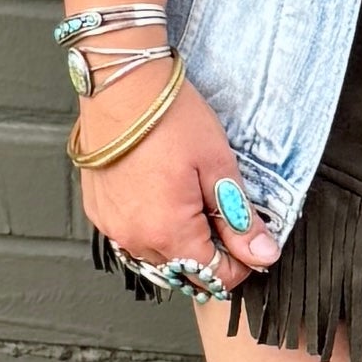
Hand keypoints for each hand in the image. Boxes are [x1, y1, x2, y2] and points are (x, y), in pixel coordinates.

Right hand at [78, 67, 281, 298]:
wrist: (119, 85)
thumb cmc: (168, 117)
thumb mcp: (218, 166)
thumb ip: (239, 219)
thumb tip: (263, 255)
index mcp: (168, 233)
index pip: (214, 277)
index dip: (241, 262)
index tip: (250, 236)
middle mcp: (134, 238)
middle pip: (185, 270)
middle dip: (211, 251)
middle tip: (222, 210)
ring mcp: (112, 226)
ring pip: (158, 256)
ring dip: (181, 241)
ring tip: (193, 198)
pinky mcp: (99, 211)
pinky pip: (133, 236)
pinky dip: (154, 227)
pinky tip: (165, 195)